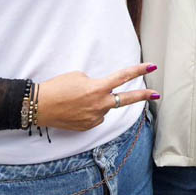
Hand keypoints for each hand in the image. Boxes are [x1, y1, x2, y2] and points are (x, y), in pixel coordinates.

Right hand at [37, 63, 158, 130]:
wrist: (39, 106)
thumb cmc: (57, 87)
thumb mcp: (79, 77)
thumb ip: (95, 84)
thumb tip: (100, 92)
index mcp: (98, 88)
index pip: (123, 77)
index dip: (138, 71)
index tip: (151, 67)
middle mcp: (100, 104)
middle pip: (126, 99)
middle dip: (143, 96)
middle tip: (156, 94)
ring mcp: (95, 118)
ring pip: (104, 108)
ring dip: (97, 103)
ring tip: (76, 100)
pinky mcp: (88, 127)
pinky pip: (95, 117)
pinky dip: (89, 112)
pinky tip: (75, 109)